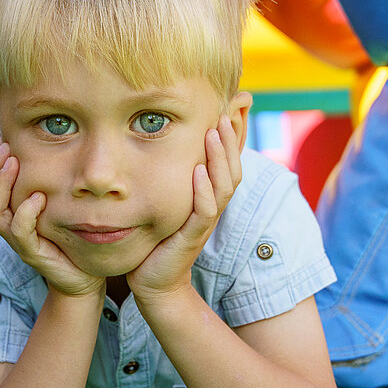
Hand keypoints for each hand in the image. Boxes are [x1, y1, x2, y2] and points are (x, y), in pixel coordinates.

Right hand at [0, 141, 102, 299]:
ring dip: (2, 185)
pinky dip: (25, 212)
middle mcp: (8, 228)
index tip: (3, 140)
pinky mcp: (33, 254)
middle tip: (5, 146)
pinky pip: (20, 232)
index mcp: (9, 215)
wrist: (84, 276)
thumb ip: (44, 182)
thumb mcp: (54, 204)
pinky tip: (38, 196)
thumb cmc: (69, 236)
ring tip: (15, 163)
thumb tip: (46, 152)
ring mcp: (18, 242)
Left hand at [128, 106, 246, 306]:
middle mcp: (212, 205)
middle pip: (232, 168)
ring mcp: (205, 222)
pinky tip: (198, 172)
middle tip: (226, 111)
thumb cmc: (159, 239)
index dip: (233, 136)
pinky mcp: (192, 237)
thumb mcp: (168, 200)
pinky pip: (205, 212)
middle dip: (231, 139)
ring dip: (219, 157)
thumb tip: (168, 144)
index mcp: (209, 195)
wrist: (154, 281)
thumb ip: (172, 175)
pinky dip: (204, 191)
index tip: (233, 106)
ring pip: (223, 185)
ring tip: (215, 131)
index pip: (228, 160)